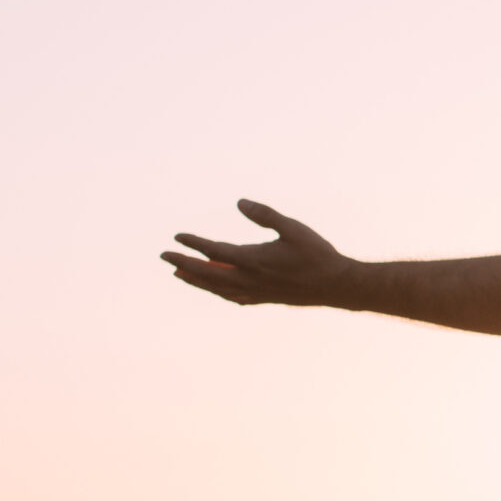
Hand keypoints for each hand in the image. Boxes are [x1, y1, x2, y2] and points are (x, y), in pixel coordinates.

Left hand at [162, 200, 360, 308]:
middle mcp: (250, 279)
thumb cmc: (317, 254)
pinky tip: (217, 290)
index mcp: (254, 260)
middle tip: (164, 257)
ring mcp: (257, 292)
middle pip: (208, 273)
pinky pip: (234, 297)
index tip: (177, 237)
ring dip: (197, 280)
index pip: (214, 252)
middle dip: (184, 264)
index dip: (194, 244)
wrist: (336, 285)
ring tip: (180, 273)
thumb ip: (265, 215)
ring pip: (218, 288)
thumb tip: (239, 202)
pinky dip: (220, 292)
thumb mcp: (293, 228)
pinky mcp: (266, 299)